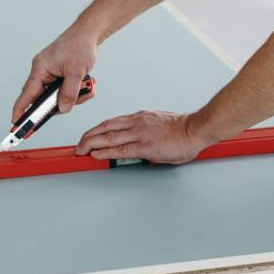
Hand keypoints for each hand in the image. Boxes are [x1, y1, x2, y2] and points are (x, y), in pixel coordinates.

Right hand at [11, 27, 97, 124]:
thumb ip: (69, 93)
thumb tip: (63, 109)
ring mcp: (50, 72)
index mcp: (40, 68)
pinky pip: (63, 88)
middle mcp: (43, 71)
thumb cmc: (80, 45)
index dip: (20, 110)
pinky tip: (86, 84)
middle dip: (61, 102)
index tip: (16, 124)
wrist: (88, 33)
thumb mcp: (76, 72)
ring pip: (57, 94)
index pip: (26, 94)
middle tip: (74, 101)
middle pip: (45, 97)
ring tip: (86, 87)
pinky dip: (74, 89)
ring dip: (72, 95)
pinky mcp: (59, 73)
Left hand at [74, 110, 208, 164]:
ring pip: (109, 138)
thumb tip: (136, 142)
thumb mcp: (158, 123)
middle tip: (78, 145)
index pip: (111, 122)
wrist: (196, 129)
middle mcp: (136, 123)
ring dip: (91, 144)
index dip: (96, 130)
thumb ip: (145, 130)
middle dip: (88, 137)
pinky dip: (106, 152)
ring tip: (80, 151)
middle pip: (105, 128)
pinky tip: (96, 155)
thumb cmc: (182, 128)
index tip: (88, 136)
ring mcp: (140, 134)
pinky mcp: (146, 147)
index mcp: (139, 117)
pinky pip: (121, 150)